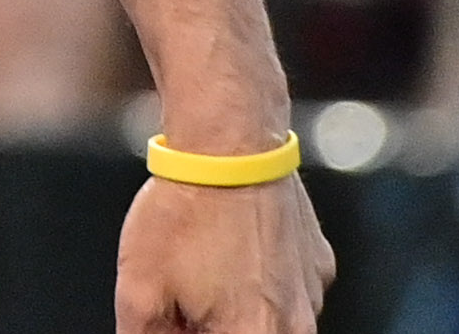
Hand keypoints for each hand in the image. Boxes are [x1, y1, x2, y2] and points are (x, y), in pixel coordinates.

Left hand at [116, 172, 333, 333]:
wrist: (228, 144)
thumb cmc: (187, 210)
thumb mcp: (140, 289)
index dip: (186, 330)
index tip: (174, 319)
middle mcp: (296, 326)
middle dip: (209, 324)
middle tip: (183, 297)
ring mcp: (312, 293)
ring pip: (269, 320)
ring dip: (236, 307)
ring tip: (201, 269)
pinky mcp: (318, 263)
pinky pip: (286, 287)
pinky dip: (258, 280)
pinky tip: (229, 250)